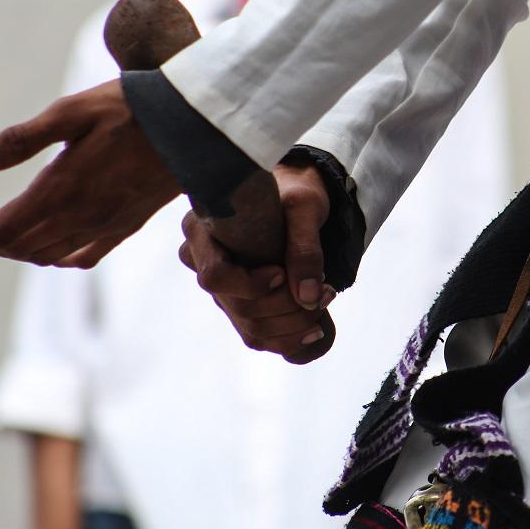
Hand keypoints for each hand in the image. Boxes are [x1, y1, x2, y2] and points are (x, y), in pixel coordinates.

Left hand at [0, 80, 179, 266]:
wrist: (196, 125)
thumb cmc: (133, 108)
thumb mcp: (71, 111)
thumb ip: (22, 139)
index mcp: (61, 190)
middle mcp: (81, 217)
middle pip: (17, 246)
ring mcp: (106, 225)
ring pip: (45, 254)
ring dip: (13, 248)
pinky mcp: (127, 225)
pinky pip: (81, 256)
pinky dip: (54, 256)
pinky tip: (49, 243)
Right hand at [182, 161, 336, 360]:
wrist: (296, 197)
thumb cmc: (294, 190)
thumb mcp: (304, 207)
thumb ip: (305, 247)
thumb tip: (308, 297)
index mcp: (201, 230)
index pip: (215, 277)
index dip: (251, 285)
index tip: (281, 273)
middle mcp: (201, 261)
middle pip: (238, 306)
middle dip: (287, 306)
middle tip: (327, 290)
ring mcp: (220, 286)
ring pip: (250, 327)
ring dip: (294, 324)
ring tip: (327, 299)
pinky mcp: (237, 302)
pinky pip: (257, 336)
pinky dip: (289, 338)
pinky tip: (316, 328)